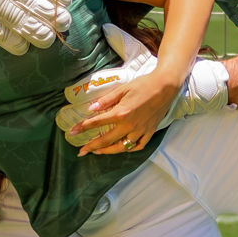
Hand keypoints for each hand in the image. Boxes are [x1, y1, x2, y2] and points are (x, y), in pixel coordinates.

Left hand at [56, 25, 229, 154]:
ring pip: (121, 147)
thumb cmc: (143, 85)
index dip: (82, 127)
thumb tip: (90, 109)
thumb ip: (106, 100)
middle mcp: (129, 125)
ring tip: (97, 152)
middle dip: (91, 146)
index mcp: (121, 113)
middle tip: (81, 151)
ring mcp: (140, 131)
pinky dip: (128, 148)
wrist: (165, 87)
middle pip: (106, 140)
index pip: (97, 123)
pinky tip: (121, 148)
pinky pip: (137, 146)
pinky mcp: (149, 132)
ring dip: (107, 151)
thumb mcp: (122, 89)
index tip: (72, 132)